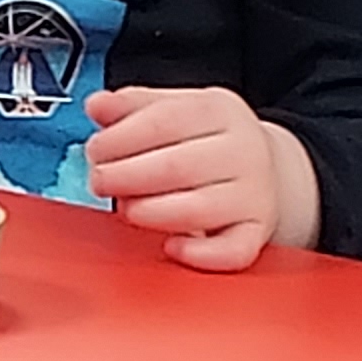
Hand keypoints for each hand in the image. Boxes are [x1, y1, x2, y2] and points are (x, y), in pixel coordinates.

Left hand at [84, 86, 319, 271]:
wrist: (266, 168)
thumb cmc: (207, 141)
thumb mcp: (175, 108)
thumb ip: (131, 107)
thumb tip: (97, 105)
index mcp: (219, 110)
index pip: (165, 120)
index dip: (120, 138)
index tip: (95, 151)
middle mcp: (242, 150)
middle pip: (178, 166)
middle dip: (126, 177)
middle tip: (100, 182)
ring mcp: (253, 194)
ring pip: (199, 210)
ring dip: (151, 213)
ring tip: (126, 209)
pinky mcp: (256, 232)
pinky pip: (233, 251)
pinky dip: (200, 255)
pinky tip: (172, 247)